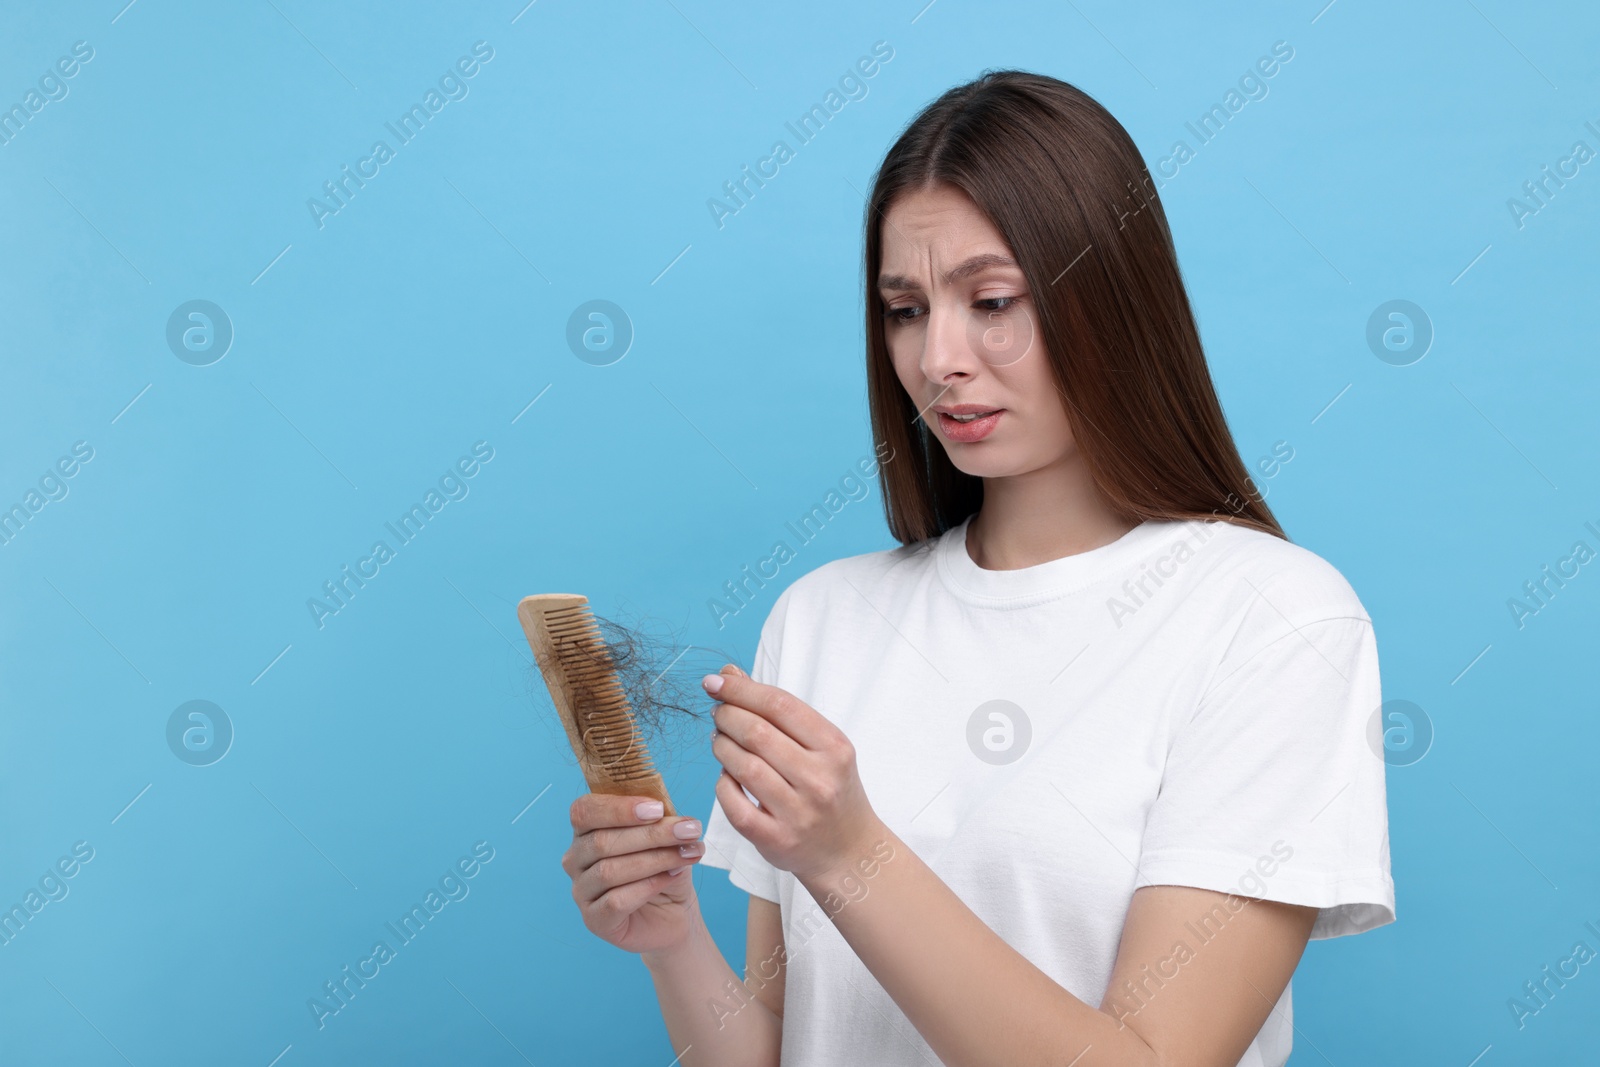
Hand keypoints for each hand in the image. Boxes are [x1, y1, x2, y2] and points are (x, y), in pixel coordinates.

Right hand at [561, 793, 705, 954]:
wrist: (674, 914)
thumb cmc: (664, 868)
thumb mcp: (665, 837)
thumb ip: (660, 820)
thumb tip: (666, 811)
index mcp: (586, 830)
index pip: (584, 811)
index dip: (618, 808)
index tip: (657, 809)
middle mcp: (576, 859)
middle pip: (602, 841)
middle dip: (651, 834)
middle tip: (689, 830)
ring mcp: (581, 891)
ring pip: (609, 870)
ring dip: (655, 859)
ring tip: (688, 854)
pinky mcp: (594, 920)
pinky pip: (615, 901)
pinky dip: (648, 886)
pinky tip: (671, 878)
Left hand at [706, 664, 879, 881]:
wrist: (849, 850)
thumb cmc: (830, 788)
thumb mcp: (820, 746)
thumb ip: (777, 711)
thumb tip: (730, 675)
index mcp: (834, 748)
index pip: (779, 706)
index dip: (741, 690)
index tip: (716, 682)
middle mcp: (819, 779)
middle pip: (757, 733)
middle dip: (727, 715)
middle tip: (718, 713)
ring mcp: (798, 813)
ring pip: (742, 766)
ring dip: (721, 746)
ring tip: (720, 740)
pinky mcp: (775, 839)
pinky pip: (733, 803)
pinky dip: (722, 783)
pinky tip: (726, 775)